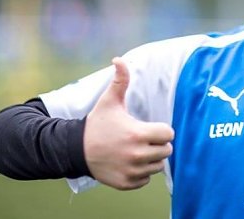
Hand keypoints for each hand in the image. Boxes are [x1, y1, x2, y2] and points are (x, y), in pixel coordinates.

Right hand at [83, 57, 174, 189]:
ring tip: (137, 150)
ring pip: (158, 166)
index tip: (149, 127)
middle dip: (158, 144)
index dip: (161, 129)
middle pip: (166, 150)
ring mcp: (132, 171)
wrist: (75, 150)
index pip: (168, 133)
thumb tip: (119, 59)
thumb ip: (120, 80)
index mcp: (138, 134)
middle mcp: (137, 155)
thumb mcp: (109, 101)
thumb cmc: (97, 124)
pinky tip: (130, 162)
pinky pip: (146, 179)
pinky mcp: (126, 183)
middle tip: (143, 139)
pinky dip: (141, 172)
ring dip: (151, 159)